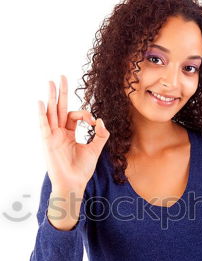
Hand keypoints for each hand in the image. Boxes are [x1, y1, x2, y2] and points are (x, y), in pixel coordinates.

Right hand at [38, 75, 109, 192]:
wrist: (74, 184)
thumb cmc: (82, 170)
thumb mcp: (95, 150)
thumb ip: (101, 135)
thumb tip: (101, 120)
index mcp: (69, 133)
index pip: (74, 115)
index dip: (85, 114)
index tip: (93, 121)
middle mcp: (59, 132)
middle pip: (59, 108)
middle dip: (61, 93)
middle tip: (61, 77)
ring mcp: (52, 136)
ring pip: (51, 113)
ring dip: (51, 98)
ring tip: (50, 83)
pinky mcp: (48, 142)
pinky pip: (44, 126)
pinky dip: (42, 115)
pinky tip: (41, 103)